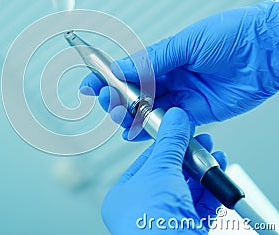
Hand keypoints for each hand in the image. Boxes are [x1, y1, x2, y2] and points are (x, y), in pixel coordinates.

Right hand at [81, 0, 278, 139]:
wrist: (268, 50)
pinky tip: (137, 132)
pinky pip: (168, 124)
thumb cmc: (233, 34)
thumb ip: (153, 60)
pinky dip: (151, 130)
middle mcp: (169, 77)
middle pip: (133, 93)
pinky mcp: (196, 113)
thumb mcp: (187, 42)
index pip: (127, 69)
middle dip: (116, 99)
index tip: (91, 83)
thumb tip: (120, 68)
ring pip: (147, 111)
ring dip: (131, 116)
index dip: (107, 77)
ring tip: (121, 117)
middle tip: (108, 101)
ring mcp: (181, 96)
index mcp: (164, 56)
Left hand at [102, 108, 226, 233]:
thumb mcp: (160, 170)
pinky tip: (219, 178)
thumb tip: (175, 118)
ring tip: (216, 156)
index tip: (181, 131)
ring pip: (186, 191)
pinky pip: (198, 207)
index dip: (166, 144)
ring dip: (203, 173)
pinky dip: (210, 192)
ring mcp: (163, 222)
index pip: (146, 161)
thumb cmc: (150, 223)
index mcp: (123, 196)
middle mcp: (140, 210)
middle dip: (189, 157)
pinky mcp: (184, 231)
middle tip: (203, 142)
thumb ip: (170, 142)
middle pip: (169, 175)